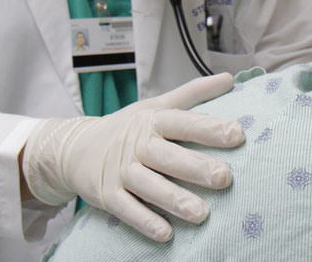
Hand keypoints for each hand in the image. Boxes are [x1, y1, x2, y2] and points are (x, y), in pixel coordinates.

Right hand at [22, 72, 243, 241]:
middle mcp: (136, 144)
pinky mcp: (107, 195)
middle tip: (225, 177)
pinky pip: (126, 209)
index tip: (237, 134)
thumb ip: (193, 93)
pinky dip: (145, 221)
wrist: (74, 147)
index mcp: (151, 121)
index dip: (208, 128)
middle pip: (167, 156)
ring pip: (148, 186)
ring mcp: (120, 171)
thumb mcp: (156, 106)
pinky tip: (166, 233)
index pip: (182, 122)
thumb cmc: (128, 127)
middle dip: (195, 167)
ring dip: (174, 199)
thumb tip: (229, 78)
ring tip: (202, 213)